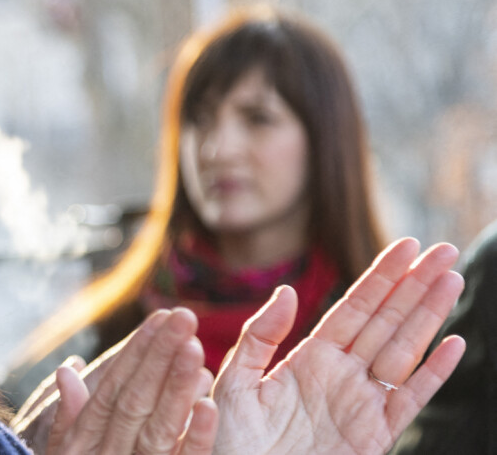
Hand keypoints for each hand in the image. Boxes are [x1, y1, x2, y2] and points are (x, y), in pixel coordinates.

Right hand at [15, 308, 217, 454]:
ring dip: (177, 387)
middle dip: (160, 356)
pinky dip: (196, 437)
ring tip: (196, 347)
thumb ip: (70, 418)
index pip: (115, 388)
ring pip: (159, 428)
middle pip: (137, 400)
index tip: (161, 316)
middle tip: (184, 316)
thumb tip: (68, 367)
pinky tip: (210, 403)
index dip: (138, 351)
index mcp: (88, 443)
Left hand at [212, 238, 465, 454]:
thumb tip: (285, 290)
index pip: (354, 306)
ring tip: (452, 279)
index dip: (382, 276)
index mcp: (311, 355)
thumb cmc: (229, 439)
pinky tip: (453, 345)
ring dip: (429, 315)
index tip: (407, 245)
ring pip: (404, 349)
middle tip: (444, 250)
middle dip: (415, 284)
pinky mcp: (374, 437)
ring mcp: (361, 403)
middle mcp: (342, 372)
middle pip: (386, 319)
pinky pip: (410, 400)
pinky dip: (434, 374)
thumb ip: (260, 335)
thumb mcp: (235, 380)